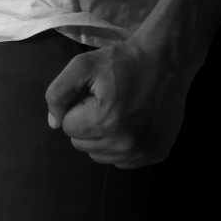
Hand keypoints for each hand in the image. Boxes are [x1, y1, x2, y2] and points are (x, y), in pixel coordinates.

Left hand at [44, 38, 190, 167]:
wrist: (166, 60)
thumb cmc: (122, 60)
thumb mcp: (83, 65)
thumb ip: (59, 93)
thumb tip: (54, 124)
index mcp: (105, 121)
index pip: (69, 127)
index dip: (77, 106)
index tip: (94, 92)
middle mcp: (126, 143)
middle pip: (83, 144)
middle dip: (88, 122)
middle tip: (107, 100)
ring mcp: (144, 152)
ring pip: (101, 156)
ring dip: (103, 136)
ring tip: (119, 110)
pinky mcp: (157, 154)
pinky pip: (124, 160)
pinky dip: (122, 144)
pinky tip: (132, 122)